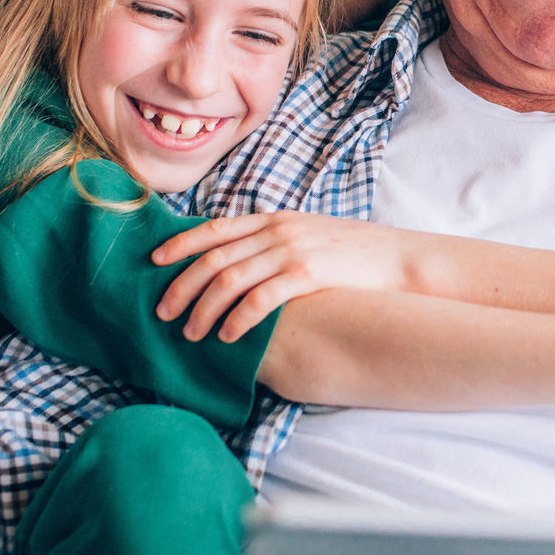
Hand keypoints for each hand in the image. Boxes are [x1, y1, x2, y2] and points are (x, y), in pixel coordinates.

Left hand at [152, 213, 428, 341]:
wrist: (399, 259)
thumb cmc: (354, 254)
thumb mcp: (310, 235)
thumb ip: (275, 242)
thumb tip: (240, 261)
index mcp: (274, 218)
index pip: (215, 227)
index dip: (180, 243)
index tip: (154, 261)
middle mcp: (278, 230)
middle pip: (213, 257)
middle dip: (181, 285)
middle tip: (163, 312)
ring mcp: (292, 250)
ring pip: (229, 279)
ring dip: (203, 308)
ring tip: (191, 333)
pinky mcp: (307, 274)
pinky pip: (259, 298)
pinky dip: (236, 319)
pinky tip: (227, 336)